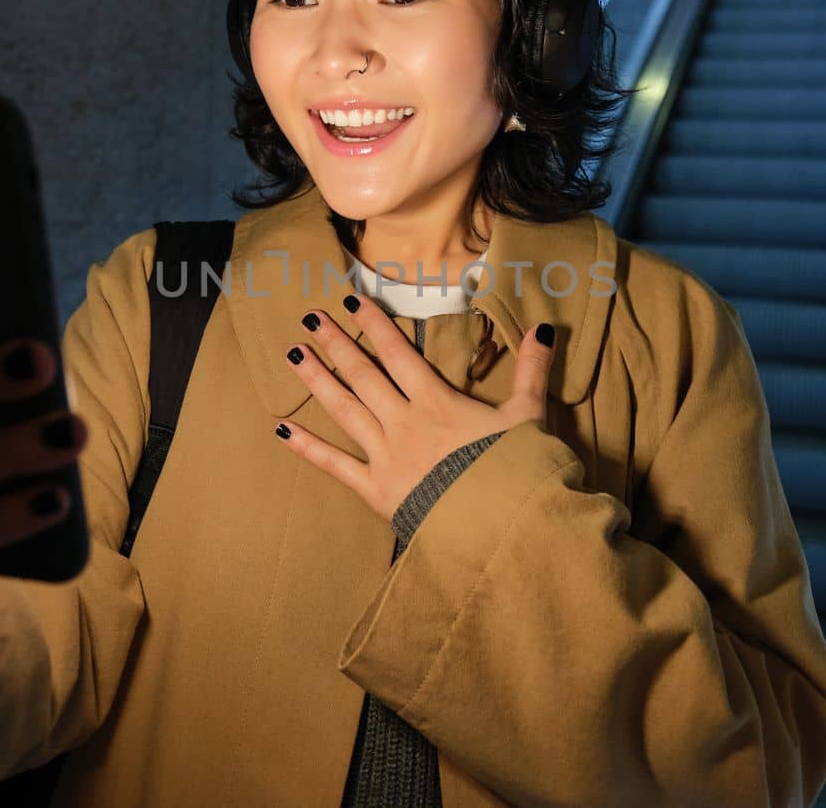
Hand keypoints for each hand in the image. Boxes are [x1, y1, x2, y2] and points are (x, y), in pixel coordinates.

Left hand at [275, 292, 555, 523]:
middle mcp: (405, 422)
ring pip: (344, 409)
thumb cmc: (519, 471)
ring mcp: (386, 455)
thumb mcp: (530, 416)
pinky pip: (335, 465)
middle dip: (336, 343)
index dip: (375, 324)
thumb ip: (532, 370)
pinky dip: (307, 448)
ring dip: (317, 380)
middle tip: (310, 317)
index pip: (400, 353)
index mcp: (438, 402)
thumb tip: (544, 327)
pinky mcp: (376, 489)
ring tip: (292, 354)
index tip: (351, 300)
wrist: (504, 526)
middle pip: (364, 374)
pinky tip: (281, 429)